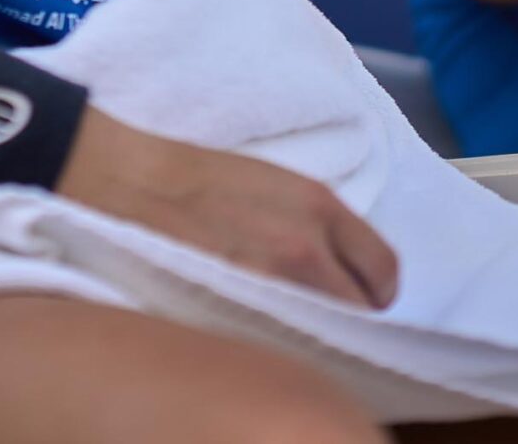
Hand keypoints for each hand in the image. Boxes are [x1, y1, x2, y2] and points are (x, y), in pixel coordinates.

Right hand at [57, 108, 399, 308]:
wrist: (132, 183)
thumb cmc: (199, 177)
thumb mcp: (278, 185)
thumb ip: (319, 224)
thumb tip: (344, 265)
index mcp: (321, 207)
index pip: (385, 270)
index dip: (376, 289)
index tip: (363, 295)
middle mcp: (308, 248)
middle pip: (361, 308)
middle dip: (351, 313)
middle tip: (328, 313)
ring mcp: (274, 283)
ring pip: (327, 329)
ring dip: (319, 329)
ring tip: (294, 320)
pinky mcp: (239, 309)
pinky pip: (285, 340)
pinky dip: (284, 339)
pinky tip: (265, 326)